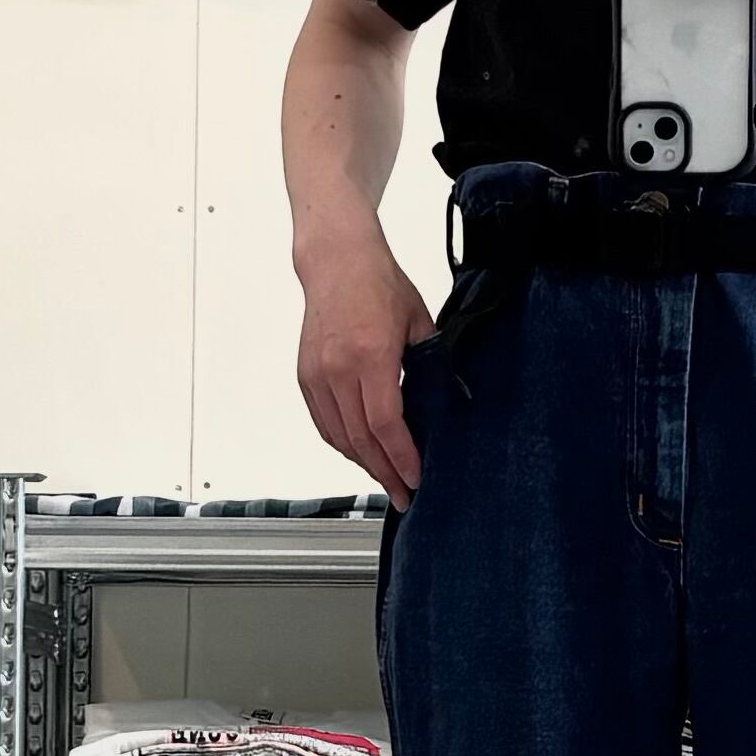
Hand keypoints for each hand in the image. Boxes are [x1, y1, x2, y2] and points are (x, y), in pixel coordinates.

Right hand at [294, 201, 436, 509]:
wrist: (336, 260)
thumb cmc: (379, 284)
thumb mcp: (419, 322)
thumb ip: (433, 364)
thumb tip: (449, 403)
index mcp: (371, 355)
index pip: (386, 423)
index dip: (401, 457)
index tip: (415, 478)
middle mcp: (339, 368)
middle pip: (361, 439)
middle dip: (385, 473)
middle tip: (403, 495)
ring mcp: (318, 373)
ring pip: (340, 437)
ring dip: (364, 464)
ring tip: (386, 480)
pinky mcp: (306, 376)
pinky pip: (325, 423)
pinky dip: (343, 445)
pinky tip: (362, 455)